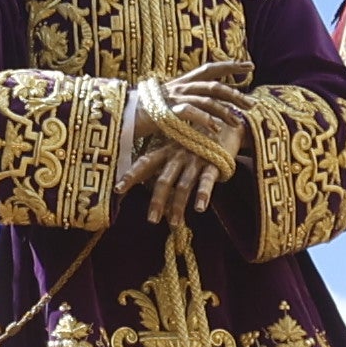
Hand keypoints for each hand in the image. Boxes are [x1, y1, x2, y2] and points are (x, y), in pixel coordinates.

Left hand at [121, 70, 244, 218]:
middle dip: (156, 201)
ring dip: (178, 205)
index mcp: (166, 151)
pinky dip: (203, 194)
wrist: (228, 122)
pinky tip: (199, 208)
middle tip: (151, 220)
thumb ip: (166, 169)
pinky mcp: (214, 161)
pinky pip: (207, 179)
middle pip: (163, 180)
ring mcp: (196, 158)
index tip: (117, 189)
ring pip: (183, 184)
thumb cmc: (199, 141)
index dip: (131, 175)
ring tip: (174, 224)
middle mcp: (178, 154)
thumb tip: (156, 200)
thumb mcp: (178, 150)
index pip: (145, 163)